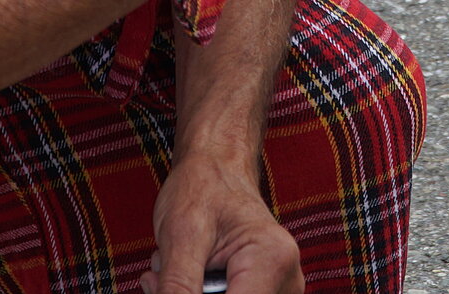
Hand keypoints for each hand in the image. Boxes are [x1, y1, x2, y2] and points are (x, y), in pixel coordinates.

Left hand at [143, 154, 300, 293]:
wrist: (218, 167)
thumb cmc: (202, 188)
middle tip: (161, 274)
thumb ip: (177, 288)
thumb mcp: (181, 238)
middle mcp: (287, 282)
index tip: (165, 287)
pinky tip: (190, 274)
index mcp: (272, 261)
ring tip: (177, 266)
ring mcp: (281, 291)